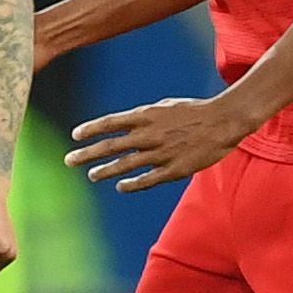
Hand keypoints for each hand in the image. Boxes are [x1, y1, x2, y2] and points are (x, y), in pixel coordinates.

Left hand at [65, 93, 243, 194]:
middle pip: (111, 146)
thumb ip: (143, 116)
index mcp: (146, 116)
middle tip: (69, 161)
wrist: (223, 122)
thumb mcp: (164, 106)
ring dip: (105, 171)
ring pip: (125, 165)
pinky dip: (131, 184)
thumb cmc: (193, 111)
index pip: (110, 123)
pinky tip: (120, 187)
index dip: (91, 130)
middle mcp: (149, 135)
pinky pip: (147, 179)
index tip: (75, 136)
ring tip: (91, 175)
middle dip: (87, 154)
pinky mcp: (174, 169)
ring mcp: (160, 153)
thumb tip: (124, 124)